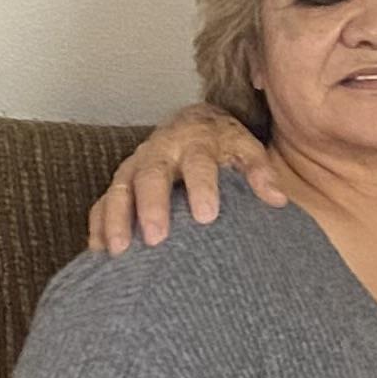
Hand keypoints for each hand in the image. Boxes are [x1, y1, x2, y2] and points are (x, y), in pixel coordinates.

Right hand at [87, 102, 288, 253]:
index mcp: (195, 143)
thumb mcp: (247, 150)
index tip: (208, 216)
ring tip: (120, 251)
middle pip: (151, 176)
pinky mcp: (120, 184)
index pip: (198, 163)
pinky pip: (100, 203)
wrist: (194, 124)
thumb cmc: (223, 146)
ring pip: (119, 189)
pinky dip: (98, 226)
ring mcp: (135, 167)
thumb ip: (260, 173)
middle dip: (151, 206)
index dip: (201, 187)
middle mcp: (160, 152)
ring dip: (117, 219)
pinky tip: (99, 253)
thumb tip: (278, 199)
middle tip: (157, 238)